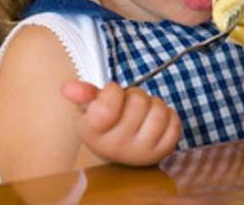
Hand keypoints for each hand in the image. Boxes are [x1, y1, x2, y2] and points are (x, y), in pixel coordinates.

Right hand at [62, 80, 181, 165]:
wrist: (118, 155)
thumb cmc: (104, 125)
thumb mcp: (89, 109)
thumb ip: (83, 94)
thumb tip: (68, 87)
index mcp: (93, 133)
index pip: (108, 106)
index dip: (113, 91)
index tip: (110, 94)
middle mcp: (117, 147)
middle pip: (138, 101)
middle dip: (135, 95)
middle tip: (128, 104)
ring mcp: (141, 152)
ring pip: (159, 111)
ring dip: (153, 104)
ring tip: (142, 112)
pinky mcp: (163, 152)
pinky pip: (174, 122)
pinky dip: (168, 115)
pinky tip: (153, 122)